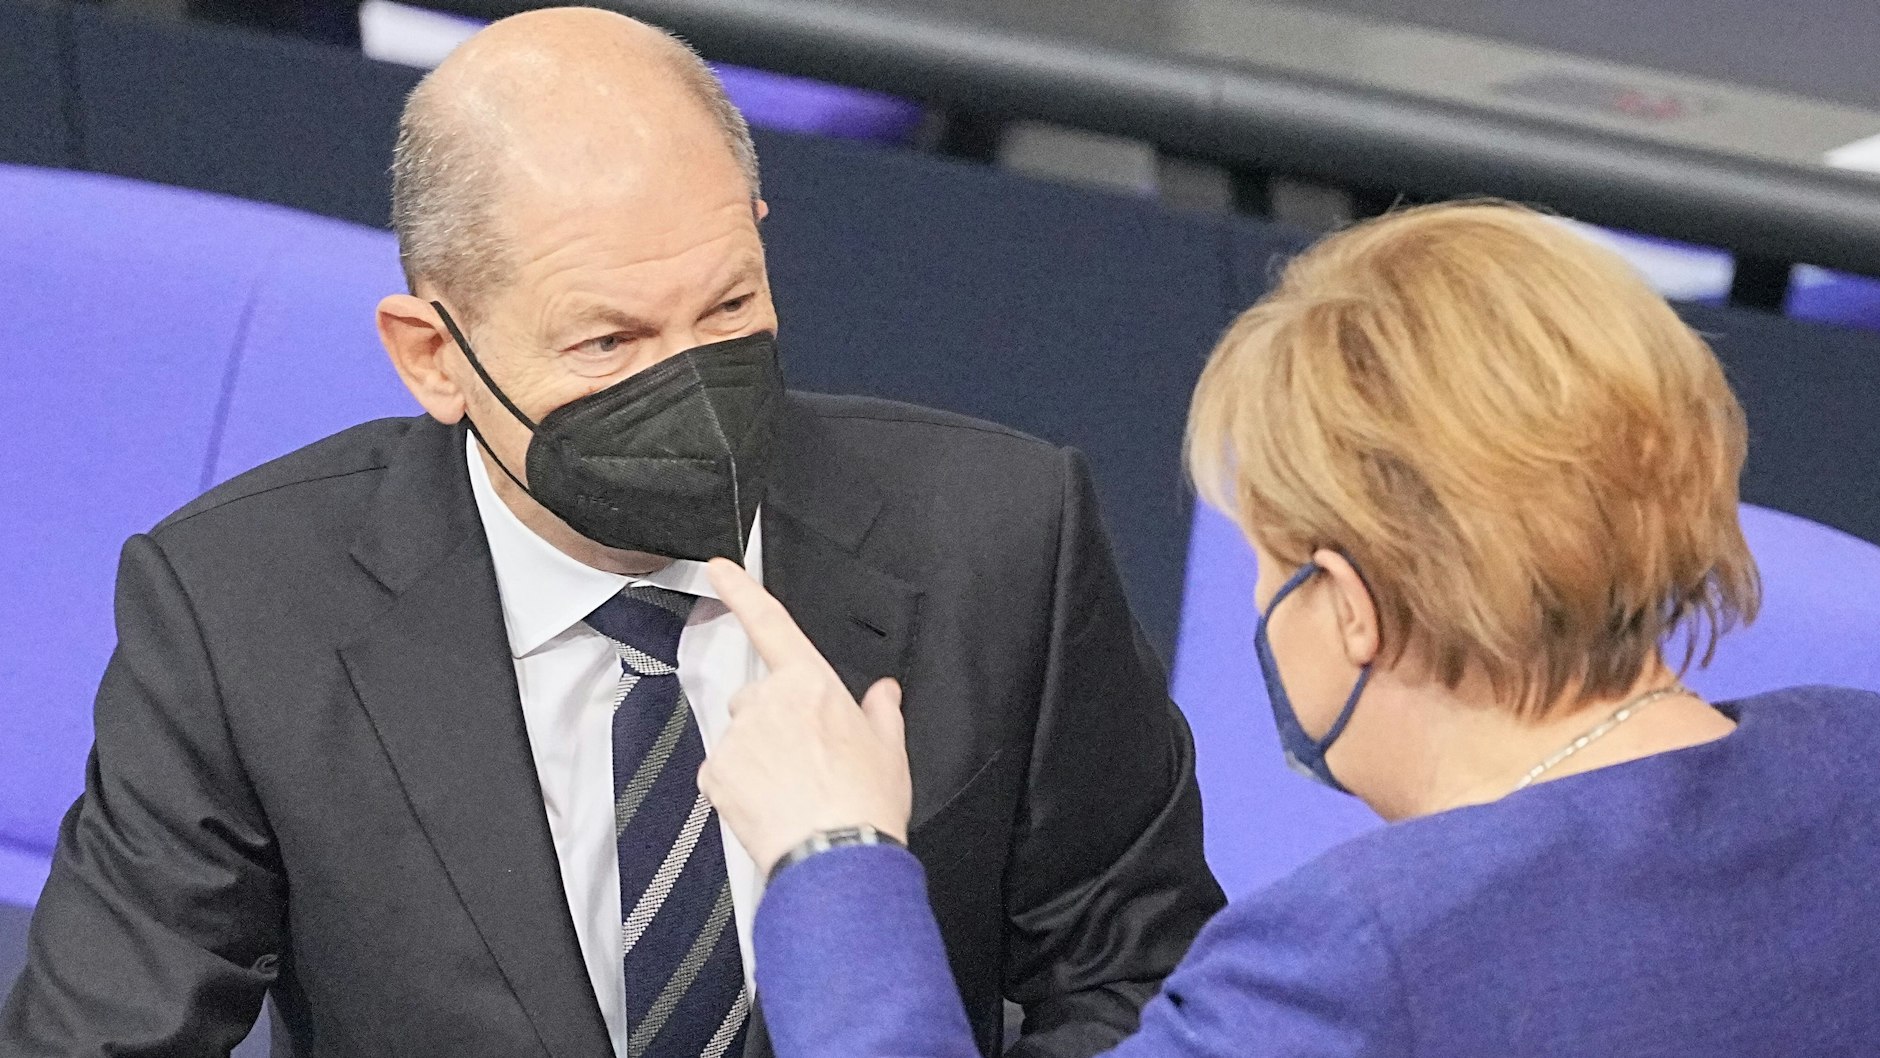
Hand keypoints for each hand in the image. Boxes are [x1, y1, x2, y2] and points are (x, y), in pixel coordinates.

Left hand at [699, 558, 912, 875]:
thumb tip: (884, 693)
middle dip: (774, 722)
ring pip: (740, 737)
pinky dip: (741, 787)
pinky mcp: (717, 774)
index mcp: (811, 683)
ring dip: (758, 756)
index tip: (720, 570)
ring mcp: (738, 738)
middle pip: (758, 698)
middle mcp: (767, 702)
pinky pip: (724, 773)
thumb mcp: (890, 748)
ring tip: (793, 791)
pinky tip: (771, 806)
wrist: (838, 857)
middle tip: (805, 760)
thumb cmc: (866, 803)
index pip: (770, 623)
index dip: (741, 590)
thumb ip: (882, 711)